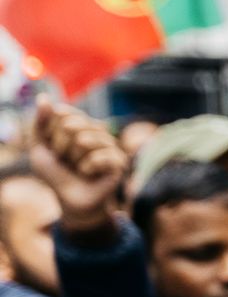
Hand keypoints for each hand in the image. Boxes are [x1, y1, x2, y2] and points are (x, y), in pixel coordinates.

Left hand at [28, 96, 125, 240]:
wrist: (71, 199)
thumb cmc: (56, 173)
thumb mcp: (39, 147)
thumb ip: (39, 122)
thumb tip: (44, 98)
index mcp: (80, 124)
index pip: (62, 114)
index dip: (51, 132)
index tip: (52, 147)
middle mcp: (97, 131)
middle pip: (72, 125)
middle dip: (61, 146)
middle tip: (65, 160)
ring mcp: (110, 145)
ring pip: (85, 140)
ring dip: (74, 158)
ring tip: (77, 168)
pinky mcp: (119, 162)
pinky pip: (98, 157)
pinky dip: (87, 167)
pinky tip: (88, 174)